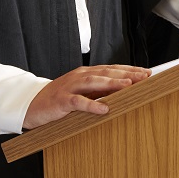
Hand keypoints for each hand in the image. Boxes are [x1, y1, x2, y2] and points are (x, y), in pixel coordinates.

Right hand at [23, 64, 149, 129]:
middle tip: (145, 76)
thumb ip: (99, 92)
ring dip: (113, 83)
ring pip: (94, 82)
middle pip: (107, 72)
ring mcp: (70, 86)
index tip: (147, 72)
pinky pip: (78, 101)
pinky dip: (91, 104)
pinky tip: (104, 108)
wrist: (31, 105)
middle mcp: (80, 76)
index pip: (112, 69)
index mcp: (86, 74)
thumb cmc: (59, 100)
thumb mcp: (81, 93)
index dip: (130, 70)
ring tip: (129, 86)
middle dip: (127, 74)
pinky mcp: (62, 100)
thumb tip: (123, 94)